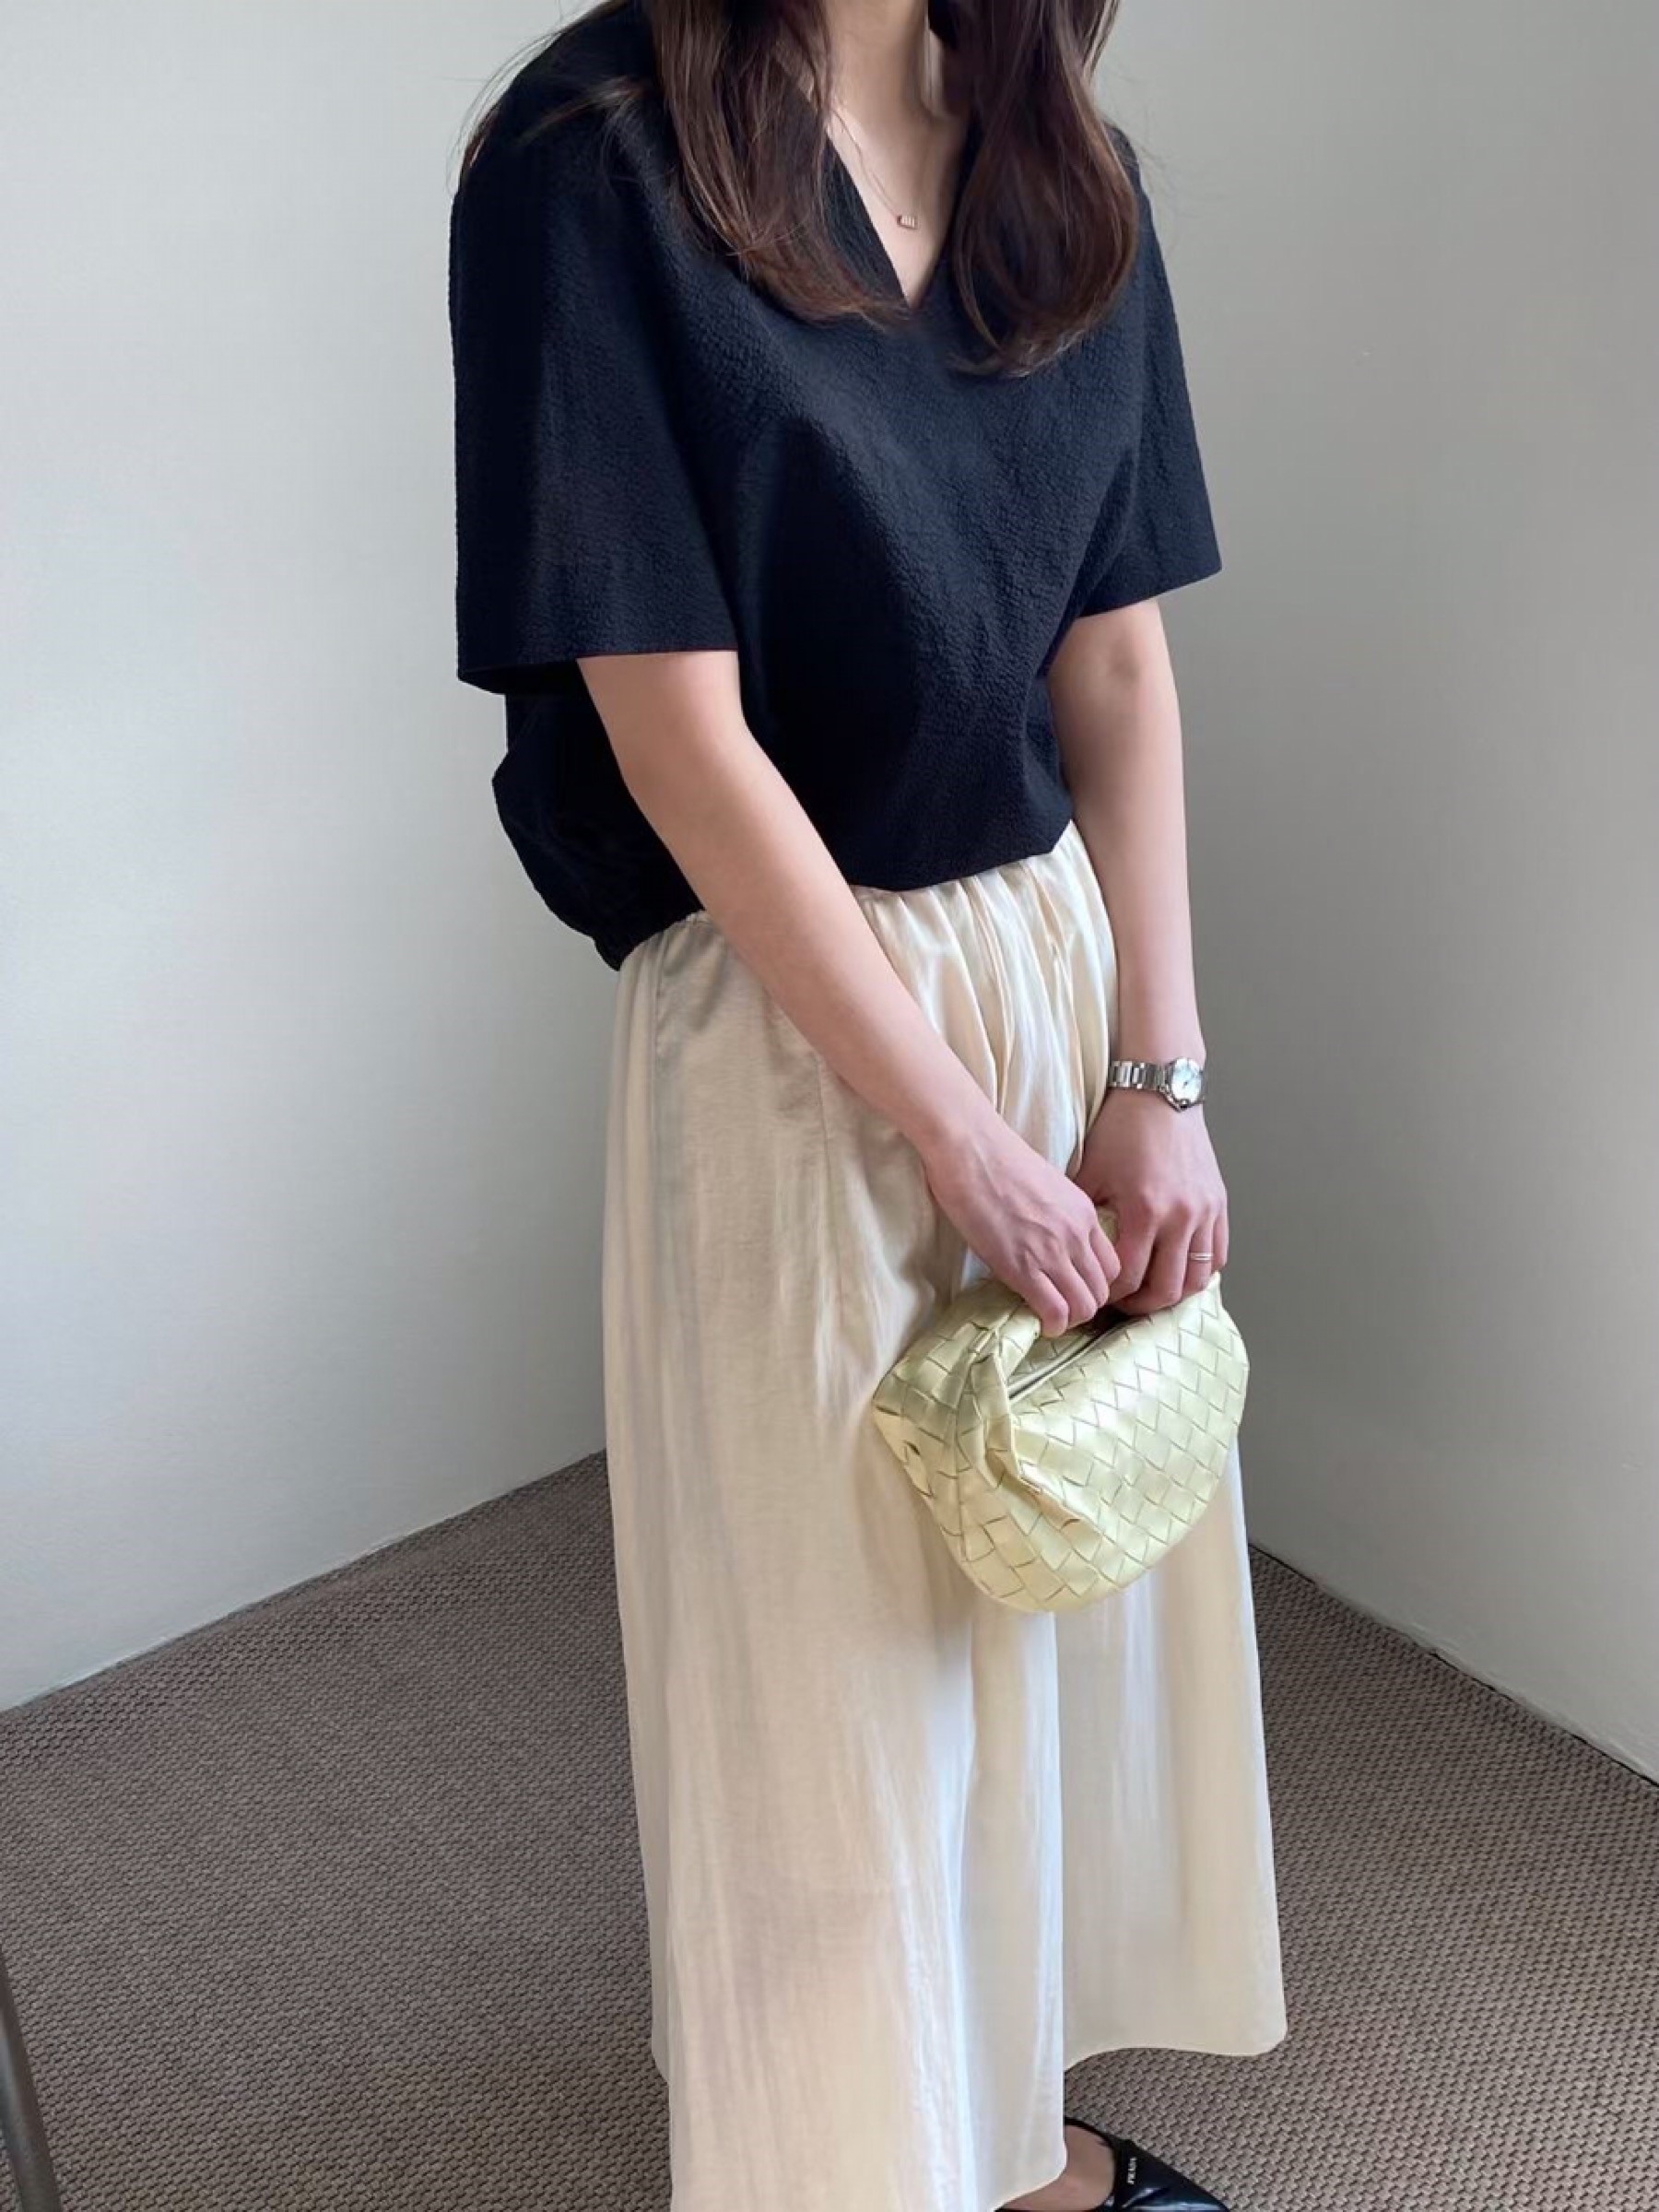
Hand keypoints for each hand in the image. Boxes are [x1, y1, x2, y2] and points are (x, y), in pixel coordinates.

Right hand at [920, 1113, 1118, 1337]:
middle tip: (1061, 1307)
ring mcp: (1052, 1252)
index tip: (1074, 1288)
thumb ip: (1058, 1215)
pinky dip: (1051, 1325)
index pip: (1112, 1265)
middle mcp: (1076, 1234)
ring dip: (1070, 1319)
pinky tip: (1039, 1322)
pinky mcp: (1022, 1267)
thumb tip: (1048, 1239)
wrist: (970, 1148)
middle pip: (1101, 1290)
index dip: (1095, 1284)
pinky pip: (1055, 1311)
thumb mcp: (1046, 1185)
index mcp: (1083, 1213)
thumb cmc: (996, 1159)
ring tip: (1051, 1317)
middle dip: (1084, 1306)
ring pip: (1084, 1306)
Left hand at [1073, 1087, 1228, 1314]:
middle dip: (1141, 1305)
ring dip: (1174, 1294)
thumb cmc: (1122, 1129)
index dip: (1111, 1295)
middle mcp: (1180, 1216)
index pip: (1129, 1277)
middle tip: (1124, 1304)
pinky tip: (1178, 1269)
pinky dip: (1199, 1271)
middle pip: (1167, 1289)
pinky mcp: (1219, 1204)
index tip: (1098, 1295)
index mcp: (1145, 1210)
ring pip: (1198, 1279)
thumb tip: (1067, 1252)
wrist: (1162, 1093)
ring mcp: (1205, 1212)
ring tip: (1152, 1291)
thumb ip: (1084, 1216)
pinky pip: (1218, 1255)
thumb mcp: (1091, 1171)